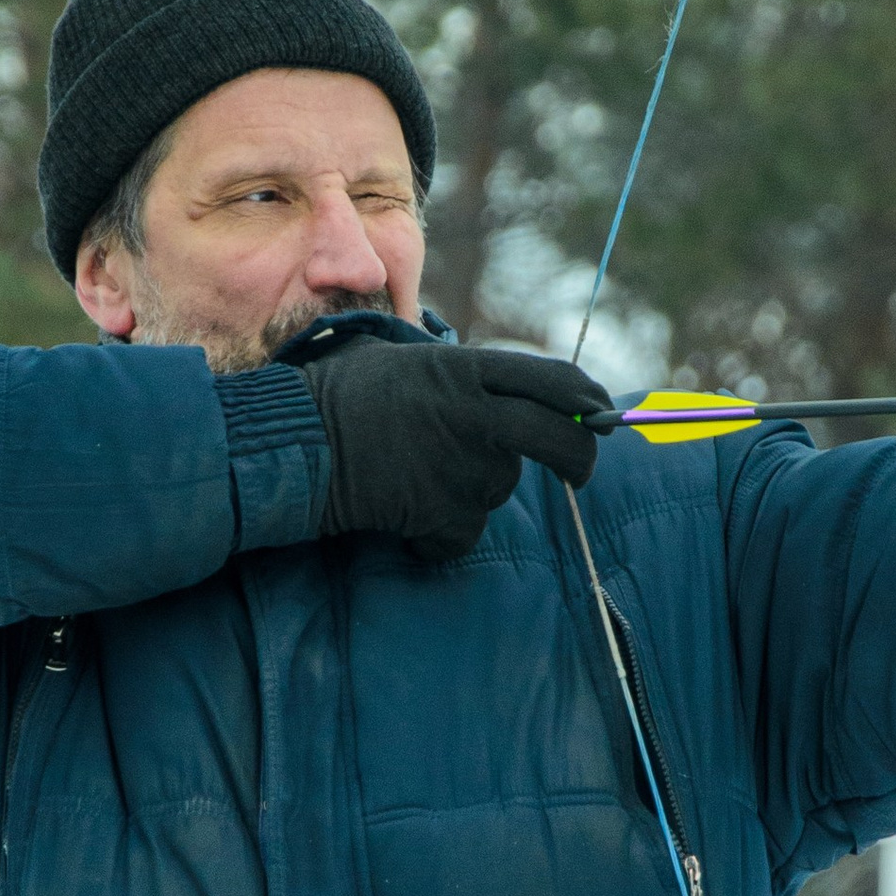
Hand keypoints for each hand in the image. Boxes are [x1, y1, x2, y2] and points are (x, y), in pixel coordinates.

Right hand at [312, 339, 609, 564]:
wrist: (295, 443)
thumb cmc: (337, 396)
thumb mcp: (402, 361)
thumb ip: (453, 372)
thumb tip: (494, 387)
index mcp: (466, 371)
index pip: (556, 380)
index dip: (589, 399)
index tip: (600, 414)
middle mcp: (474, 415)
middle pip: (559, 438)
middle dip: (580, 457)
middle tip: (579, 472)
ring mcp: (461, 467)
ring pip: (498, 488)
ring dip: (469, 490)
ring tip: (413, 473)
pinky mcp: (443, 514)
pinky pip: (463, 533)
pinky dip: (438, 534)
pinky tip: (403, 515)